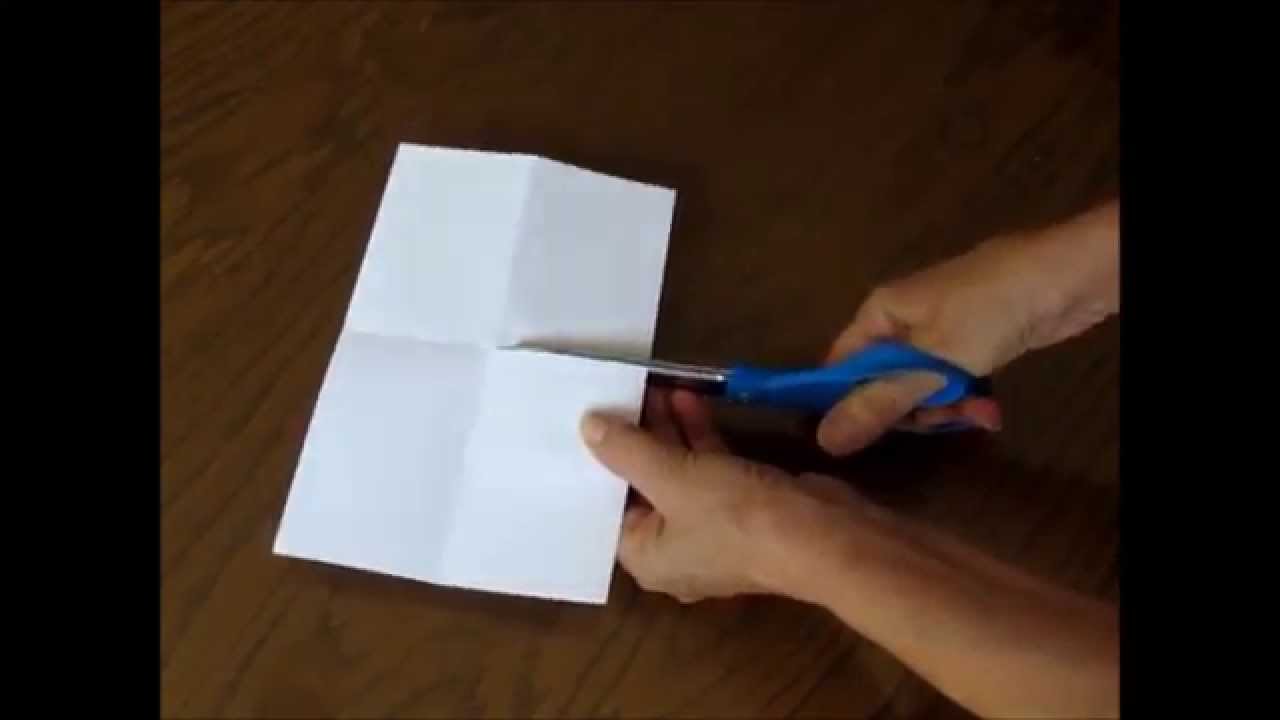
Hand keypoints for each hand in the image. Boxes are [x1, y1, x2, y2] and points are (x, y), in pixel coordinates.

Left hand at [581, 388, 867, 602]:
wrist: (823, 534)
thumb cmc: (735, 516)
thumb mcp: (671, 477)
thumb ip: (626, 450)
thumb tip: (587, 427)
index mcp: (646, 558)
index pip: (607, 509)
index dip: (596, 465)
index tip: (584, 423)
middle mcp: (673, 548)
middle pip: (642, 486)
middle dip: (634, 439)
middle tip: (620, 394)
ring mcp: (711, 527)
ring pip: (677, 473)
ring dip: (667, 431)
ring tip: (652, 386)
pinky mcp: (742, 505)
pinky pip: (708, 468)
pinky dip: (697, 437)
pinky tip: (687, 397)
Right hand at [817, 200, 1118, 454]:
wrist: (1065, 278)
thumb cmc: (989, 311)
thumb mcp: (933, 361)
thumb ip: (882, 401)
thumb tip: (824, 440)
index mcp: (878, 313)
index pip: (841, 367)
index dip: (848, 405)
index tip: (868, 439)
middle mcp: (901, 321)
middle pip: (883, 383)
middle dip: (914, 410)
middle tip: (942, 418)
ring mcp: (937, 332)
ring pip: (923, 388)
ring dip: (948, 408)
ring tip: (980, 412)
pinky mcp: (970, 343)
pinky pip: (952, 381)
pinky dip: (968, 397)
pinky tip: (990, 410)